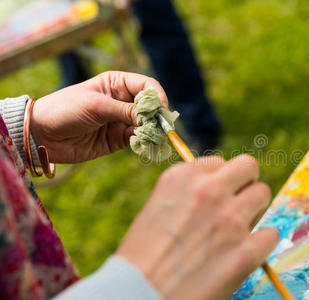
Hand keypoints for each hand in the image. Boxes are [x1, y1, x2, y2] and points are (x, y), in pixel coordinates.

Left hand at [30, 71, 167, 162]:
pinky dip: (144, 143)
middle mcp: (122, 101)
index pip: (147, 86)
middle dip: (157, 116)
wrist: (41, 135)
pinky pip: (138, 140)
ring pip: (147, 125)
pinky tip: (144, 145)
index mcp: (117, 84)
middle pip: (150, 107)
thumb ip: (126, 111)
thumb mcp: (96, 106)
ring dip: (153, 131)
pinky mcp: (118, 139)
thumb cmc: (65, 110)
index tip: (161, 110)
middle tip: (160, 128)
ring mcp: (121, 121)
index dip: (157, 97)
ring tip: (153, 139)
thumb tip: (153, 116)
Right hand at [116, 155, 278, 299]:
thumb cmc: (143, 257)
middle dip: (246, 183)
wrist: (137, 295)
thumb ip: (187, 193)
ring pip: (262, 193)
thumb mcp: (158, 208)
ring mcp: (229, 220)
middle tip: (240, 202)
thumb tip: (217, 189)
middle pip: (248, 167)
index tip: (218, 195)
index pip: (219, 162)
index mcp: (182, 178)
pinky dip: (262, 243)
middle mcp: (208, 191)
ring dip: (254, 210)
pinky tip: (246, 252)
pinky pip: (271, 233)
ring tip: (239, 229)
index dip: (221, 180)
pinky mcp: (245, 251)